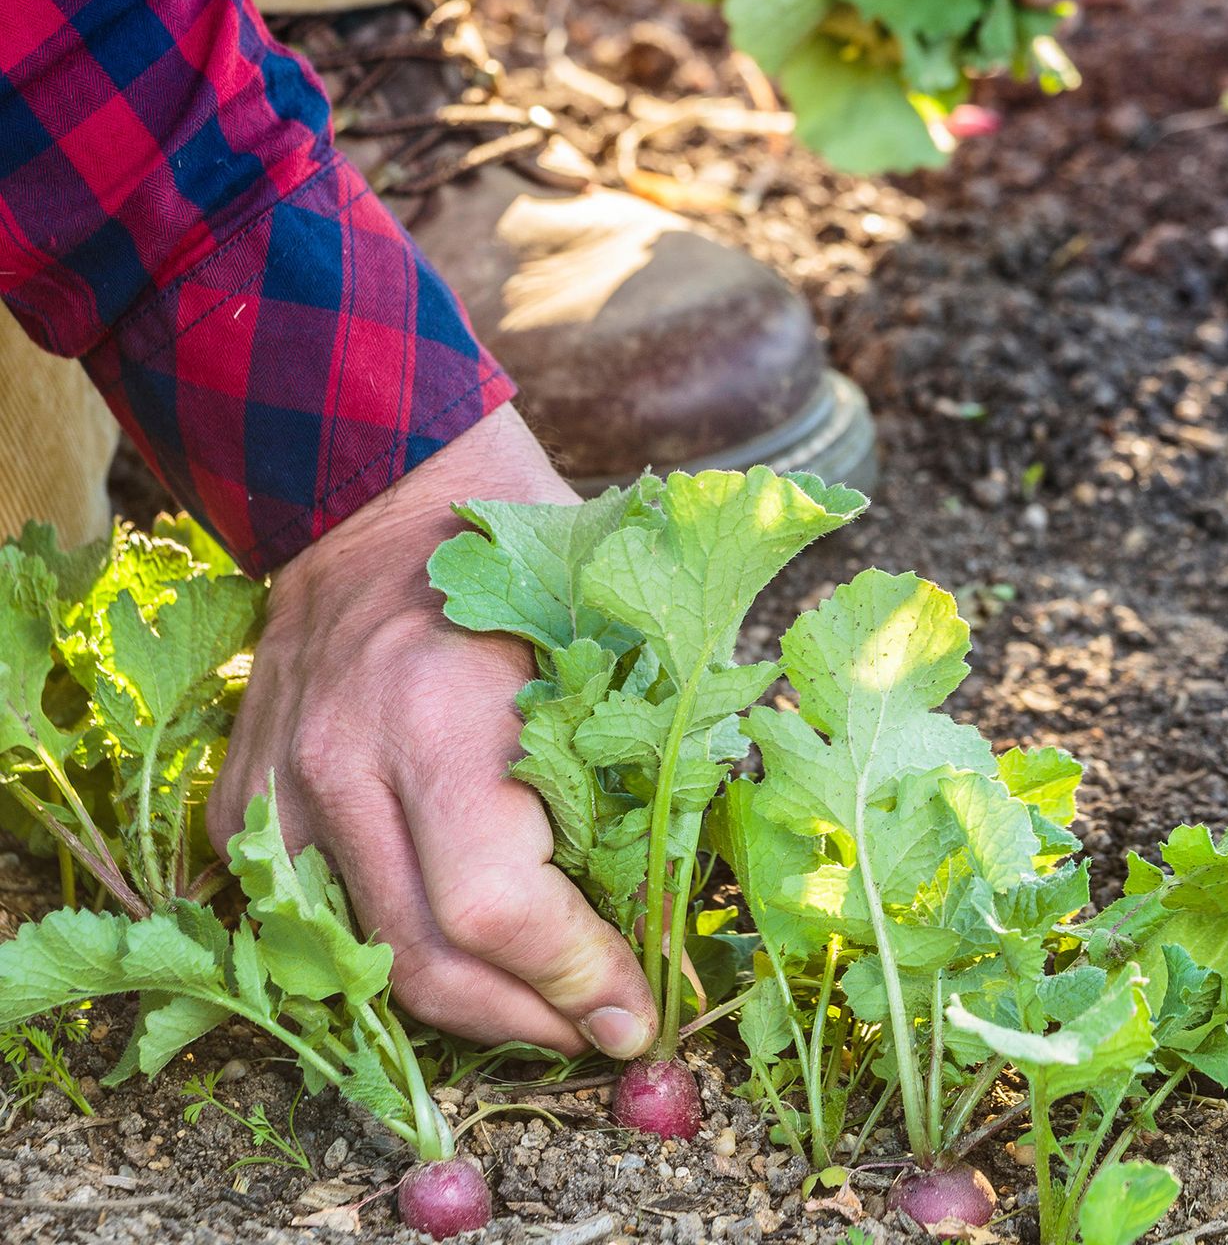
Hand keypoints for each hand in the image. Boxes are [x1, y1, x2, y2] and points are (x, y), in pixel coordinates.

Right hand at [209, 402, 656, 1058]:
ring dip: (452, 1002)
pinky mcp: (244, 789)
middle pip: (421, 962)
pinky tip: (447, 939)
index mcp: (445, 709)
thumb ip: (654, 743)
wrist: (379, 481)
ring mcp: (279, 777)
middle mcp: (345, 755)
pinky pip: (302, 912)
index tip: (635, 1012)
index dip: (577, 981)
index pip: (498, 908)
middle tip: (596, 1029)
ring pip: (352, 959)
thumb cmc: (524, 543)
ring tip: (531, 1001)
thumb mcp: (612, 622)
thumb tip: (699, 883)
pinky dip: (375, 944)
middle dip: (526, 1022)